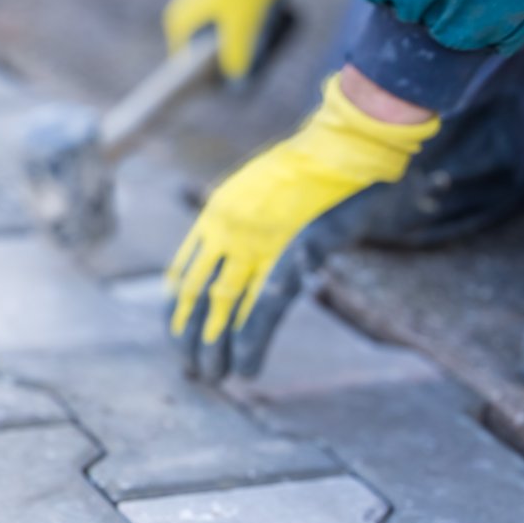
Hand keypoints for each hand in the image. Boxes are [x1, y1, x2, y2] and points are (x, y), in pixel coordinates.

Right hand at [162, 0, 312, 80]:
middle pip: (214, 61)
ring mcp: (206, 8)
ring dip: (258, 40)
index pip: (193, 77)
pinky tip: (277, 8)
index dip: (220, 85)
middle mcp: (187, 20)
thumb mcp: (246, 24)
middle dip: (246, 59)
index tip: (249, 84)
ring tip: (276, 20)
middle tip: (271, 44)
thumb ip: (238, 61)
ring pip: (233, 42)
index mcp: (181, 28)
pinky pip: (242, 24)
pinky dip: (261, 23)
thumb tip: (235, 91)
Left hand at [168, 70, 439, 379]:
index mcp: (219, 215)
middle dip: (191, 335)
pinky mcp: (292, 255)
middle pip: (197, 294)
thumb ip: (249, 220)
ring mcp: (258, 243)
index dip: (177, 308)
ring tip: (212, 376)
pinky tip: (245, 368)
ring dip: (214, 346)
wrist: (349, 146)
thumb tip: (242, 251)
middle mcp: (229, 231)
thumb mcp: (267, 190)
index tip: (175, 333)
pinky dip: (250, 342)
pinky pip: (262, 310)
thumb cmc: (317, 167)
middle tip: (189, 367)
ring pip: (222, 307)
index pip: (185, 273)